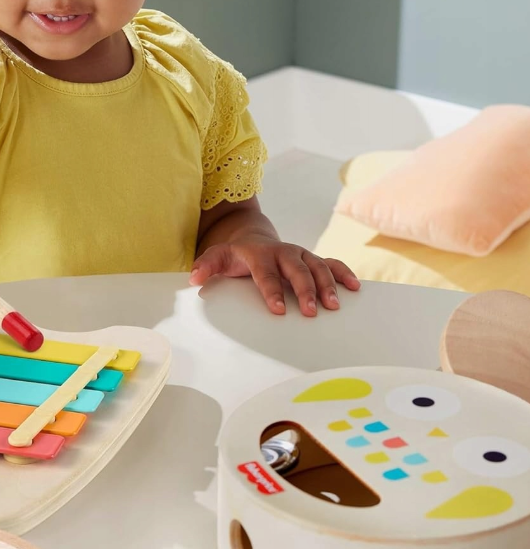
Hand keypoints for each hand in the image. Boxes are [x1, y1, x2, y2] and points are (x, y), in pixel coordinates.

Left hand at [189, 234, 359, 315]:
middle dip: (305, 290)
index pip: (266, 274)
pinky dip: (343, 273)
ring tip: (334, 305)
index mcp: (260, 254)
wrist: (252, 238)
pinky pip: (331, 264)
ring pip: (317, 266)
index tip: (278, 309)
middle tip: (311, 311)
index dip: (272, 291)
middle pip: (296, 270)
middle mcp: (283, 252)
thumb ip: (206, 266)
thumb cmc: (235, 254)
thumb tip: (194, 278)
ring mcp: (300, 254)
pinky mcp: (311, 258)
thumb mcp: (217, 257)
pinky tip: (355, 288)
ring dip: (328, 284)